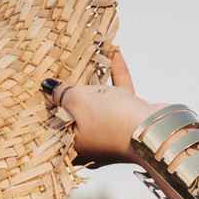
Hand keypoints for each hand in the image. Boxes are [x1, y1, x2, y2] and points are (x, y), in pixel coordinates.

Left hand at [44, 48, 156, 165]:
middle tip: (63, 66)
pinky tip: (114, 51)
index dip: (48, 104)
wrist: (155, 131)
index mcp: (74, 147)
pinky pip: (119, 94)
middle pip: (77, 112)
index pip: (54, 125)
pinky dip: (116, 75)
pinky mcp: (131, 119)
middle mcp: (93, 143)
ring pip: (99, 101)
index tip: (43, 84)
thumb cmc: (109, 121)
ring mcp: (113, 132)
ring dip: (95, 77)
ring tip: (86, 55)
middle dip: (72, 87)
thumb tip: (47, 86)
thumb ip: (60, 92)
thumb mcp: (77, 102)